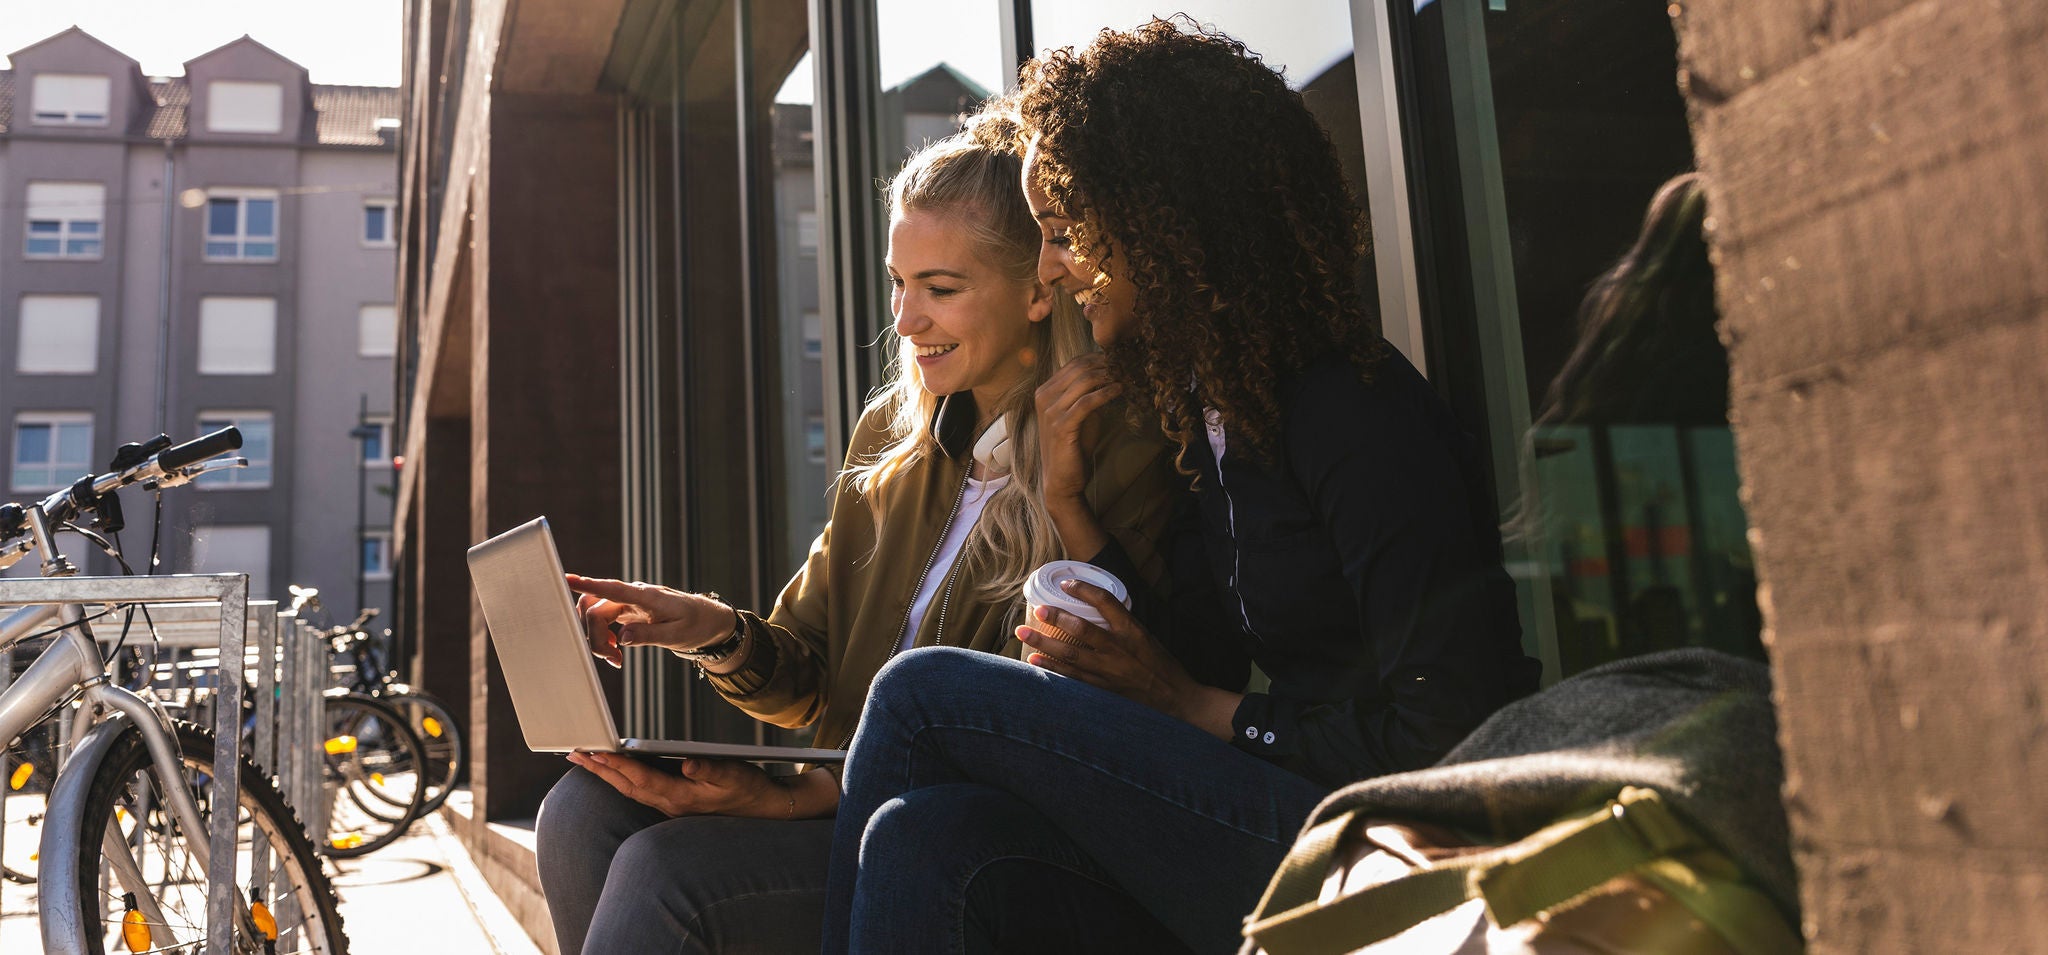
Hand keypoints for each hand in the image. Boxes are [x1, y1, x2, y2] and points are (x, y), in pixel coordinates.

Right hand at [565, 574, 735, 667]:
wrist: (707, 620)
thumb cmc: (696, 625)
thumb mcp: (677, 635)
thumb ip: (649, 636)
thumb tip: (622, 639)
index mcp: (647, 597)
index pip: (613, 588)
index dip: (588, 584)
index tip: (566, 578)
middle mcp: (633, 595)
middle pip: (596, 610)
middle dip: (596, 636)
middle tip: (614, 660)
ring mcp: (628, 602)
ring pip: (596, 615)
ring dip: (598, 637)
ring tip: (616, 657)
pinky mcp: (627, 610)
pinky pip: (604, 620)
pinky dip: (604, 637)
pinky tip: (617, 651)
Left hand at [565, 752, 786, 817]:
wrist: (764, 808)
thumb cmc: (748, 790)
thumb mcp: (733, 776)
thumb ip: (710, 770)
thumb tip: (688, 764)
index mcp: (680, 796)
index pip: (639, 778)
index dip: (615, 765)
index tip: (594, 752)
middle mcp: (670, 802)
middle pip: (625, 785)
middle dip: (598, 769)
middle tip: (574, 753)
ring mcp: (671, 803)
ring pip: (630, 787)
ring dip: (607, 773)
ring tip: (586, 758)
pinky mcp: (675, 798)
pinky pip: (640, 787)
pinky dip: (623, 776)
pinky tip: (616, 767)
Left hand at [1016, 579, 1239, 739]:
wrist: (1177, 701)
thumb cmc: (1163, 667)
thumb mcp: (1147, 638)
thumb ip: (1121, 626)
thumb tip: (1092, 613)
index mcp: (1133, 631)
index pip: (1106, 601)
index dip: (1084, 590)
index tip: (1066, 584)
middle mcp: (1119, 649)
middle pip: (1081, 629)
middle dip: (1056, 618)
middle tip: (1037, 610)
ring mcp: (1109, 672)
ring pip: (1071, 655)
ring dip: (1044, 644)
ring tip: (1023, 634)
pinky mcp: (1103, 690)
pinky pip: (1072, 677)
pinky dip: (1052, 669)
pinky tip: (1035, 661)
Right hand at [1034, 353, 1120, 506]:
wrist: (1062, 478)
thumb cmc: (1074, 446)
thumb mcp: (1080, 414)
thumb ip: (1088, 394)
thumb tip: (1111, 374)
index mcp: (1045, 391)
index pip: (1074, 364)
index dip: (1098, 358)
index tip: (1119, 358)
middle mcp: (1044, 397)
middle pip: (1079, 368)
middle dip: (1105, 364)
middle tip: (1127, 365)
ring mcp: (1050, 411)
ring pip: (1084, 381)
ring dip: (1109, 376)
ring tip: (1126, 376)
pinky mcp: (1061, 426)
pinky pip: (1087, 402)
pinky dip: (1106, 393)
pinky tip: (1120, 390)